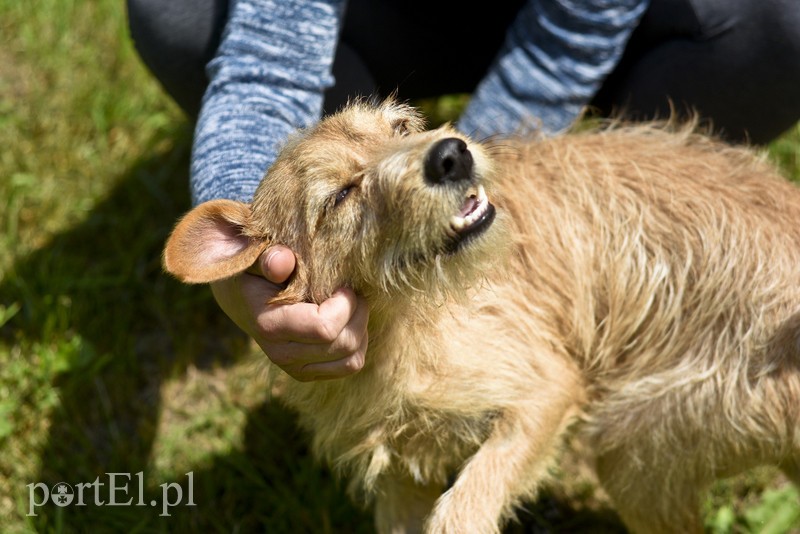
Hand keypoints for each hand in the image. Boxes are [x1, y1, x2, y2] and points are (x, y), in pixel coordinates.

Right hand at [210, 245, 368, 380]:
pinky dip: (358, 343)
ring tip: (350, 306)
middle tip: (351, 291)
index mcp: (270, 325)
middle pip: (344, 344)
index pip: (325, 328)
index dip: (346, 304)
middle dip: (357, 313)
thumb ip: (270, 258)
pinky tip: (346, 322)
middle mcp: (282, 354)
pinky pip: (349, 365)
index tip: (343, 285)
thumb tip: (282, 264)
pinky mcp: (308, 373)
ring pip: (352, 360)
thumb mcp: (256, 258)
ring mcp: (295, 368)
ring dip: (360, 329)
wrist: (241, 297)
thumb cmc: (255, 271)